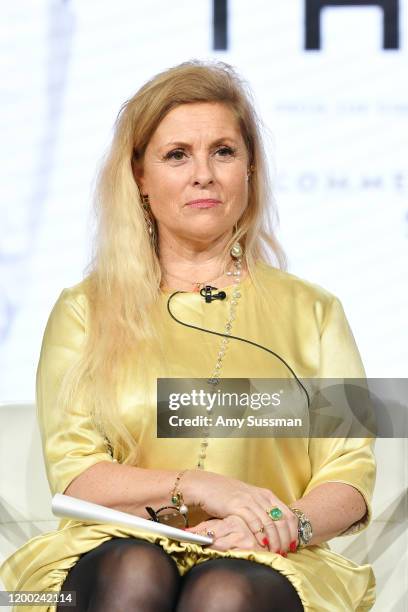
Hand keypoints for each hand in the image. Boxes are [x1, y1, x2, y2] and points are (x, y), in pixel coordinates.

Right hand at [183, 470, 298, 553]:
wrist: (205, 485)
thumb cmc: (225, 494)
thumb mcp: (247, 499)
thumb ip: (260, 509)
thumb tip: (272, 528)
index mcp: (266, 494)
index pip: (288, 514)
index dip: (293, 531)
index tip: (293, 544)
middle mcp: (260, 497)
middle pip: (282, 521)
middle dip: (286, 539)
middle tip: (285, 552)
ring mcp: (250, 501)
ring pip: (270, 524)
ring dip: (274, 541)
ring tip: (275, 552)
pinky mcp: (237, 506)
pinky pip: (254, 523)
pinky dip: (260, 536)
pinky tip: (261, 545)